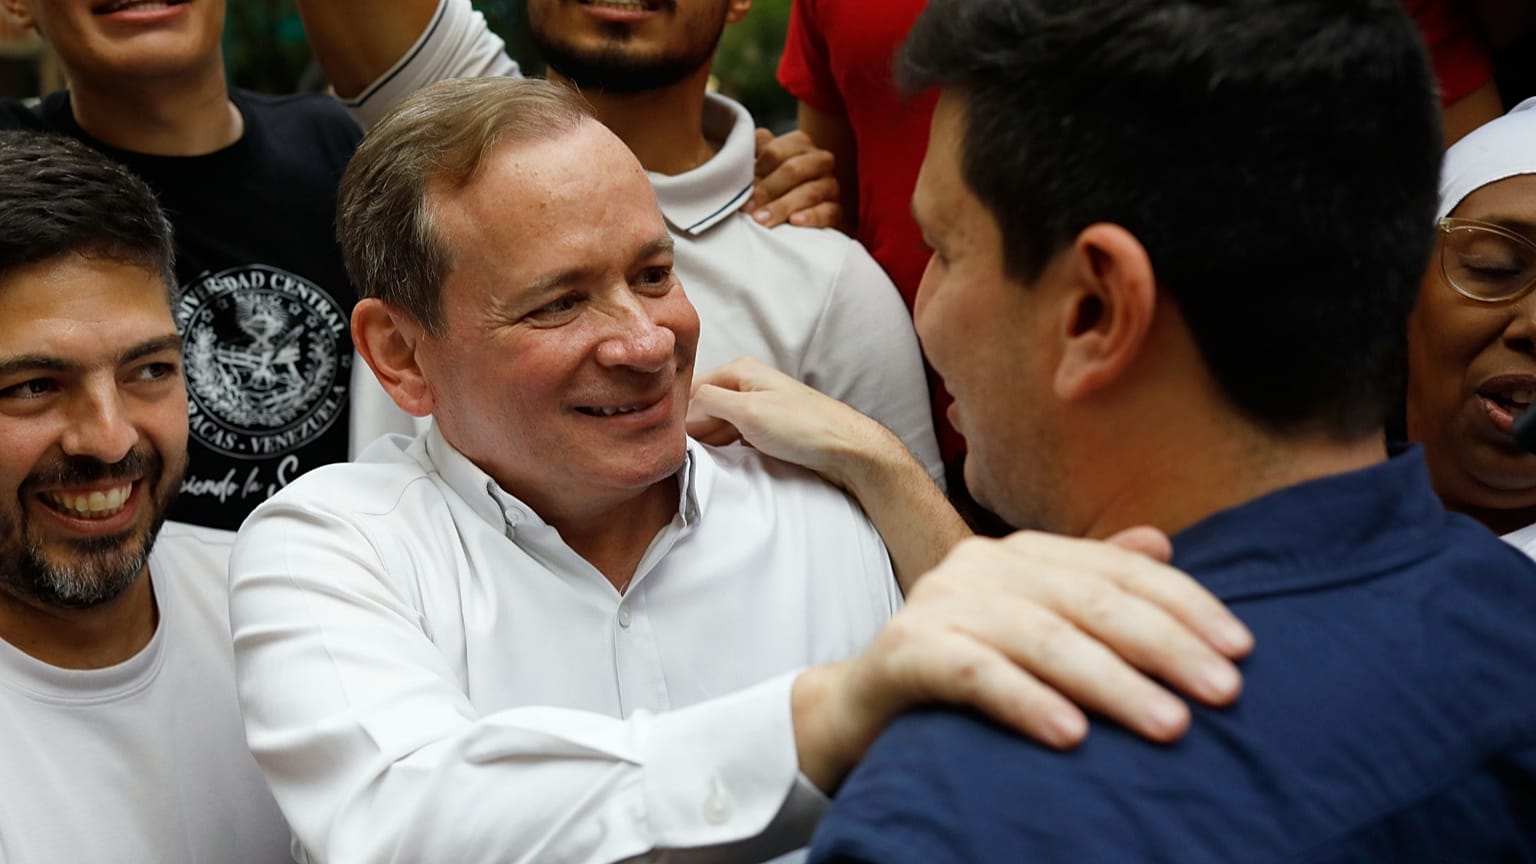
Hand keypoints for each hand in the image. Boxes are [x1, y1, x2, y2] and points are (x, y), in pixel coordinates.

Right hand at [688, 356, 888, 488]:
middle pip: (703, 407)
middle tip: (677, 455)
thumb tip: (680, 406)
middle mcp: (747, 384)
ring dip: (707, 442)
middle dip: (691, 429)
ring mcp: (757, 407)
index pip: (691, 387)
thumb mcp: (747, 411)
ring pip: (717, 424)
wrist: (846, 450)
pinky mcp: (766, 429)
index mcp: (740, 369)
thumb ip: (709, 402)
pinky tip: (718, 464)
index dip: (676, 412)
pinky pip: (732, 438)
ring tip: (694, 462)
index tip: (664, 436)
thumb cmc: (803, 427)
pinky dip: (723, 449)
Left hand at [748, 128, 841, 228]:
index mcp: (800, 143)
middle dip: (768, 189)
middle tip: (748, 208)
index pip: (776, 151)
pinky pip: (828, 212)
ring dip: (783, 206)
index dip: (758, 170)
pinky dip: (811, 217)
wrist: (799, 209)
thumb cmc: (775, 183)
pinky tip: (794, 222)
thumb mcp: (763, 164)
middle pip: (794, 169)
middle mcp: (820, 160)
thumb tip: (741, 149)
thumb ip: (754, 152)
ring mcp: (830, 185)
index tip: (742, 187)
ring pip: (809, 192)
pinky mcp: (836, 209)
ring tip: (763, 220)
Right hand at [793, 530, 1252, 790]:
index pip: (1117, 570)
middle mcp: (979, 565)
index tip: (1242, 649)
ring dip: (1110, 683)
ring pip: (1039, 637)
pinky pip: (971, 673)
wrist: (861, 706)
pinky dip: (1024, 700)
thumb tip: (1164, 543)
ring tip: (1168, 725)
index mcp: (1021, 553)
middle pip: (1087, 601)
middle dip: (1163, 646)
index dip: (1184, 604)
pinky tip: (1070, 735)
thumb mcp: (1033, 623)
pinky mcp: (901, 651)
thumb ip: (1090, 584)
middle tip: (1223, 693)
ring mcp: (937, 604)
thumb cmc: (964, 667)